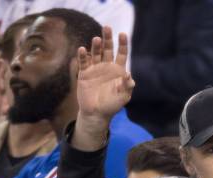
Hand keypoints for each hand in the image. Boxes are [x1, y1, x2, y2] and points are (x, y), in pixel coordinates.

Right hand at [74, 26, 134, 148]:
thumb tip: (129, 76)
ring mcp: (95, 68)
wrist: (96, 114)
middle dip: (107, 39)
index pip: (121, 54)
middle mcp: (107, 66)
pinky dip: (83, 56)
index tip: (123, 34)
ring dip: (96, 46)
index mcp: (118, 70)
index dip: (123, 44)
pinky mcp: (84, 73)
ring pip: (96, 53)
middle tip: (107, 27)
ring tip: (96, 39)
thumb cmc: (112, 106)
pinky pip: (83, 62)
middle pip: (107, 49)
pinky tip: (83, 49)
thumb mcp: (123, 97)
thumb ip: (127, 86)